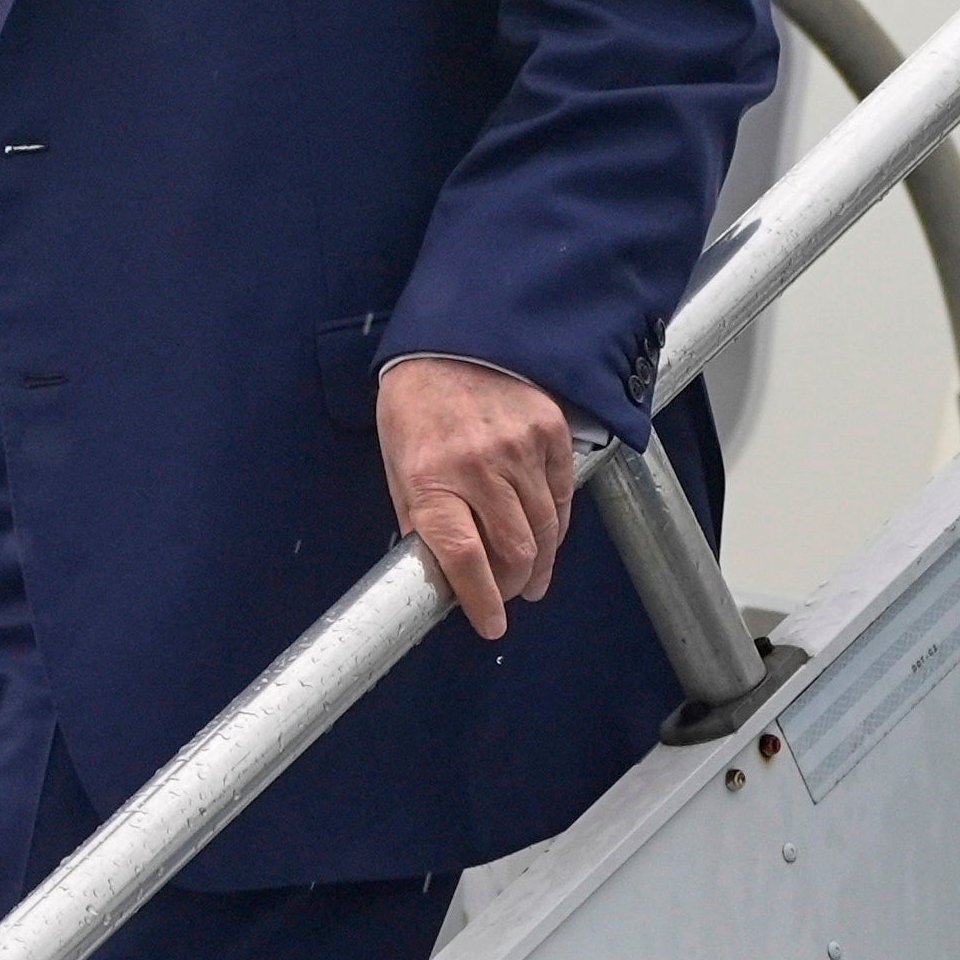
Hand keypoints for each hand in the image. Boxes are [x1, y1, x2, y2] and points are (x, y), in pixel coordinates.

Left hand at [379, 355, 573, 641]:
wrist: (451, 336)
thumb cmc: (415, 401)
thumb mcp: (397, 462)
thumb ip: (419, 517)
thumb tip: (439, 568)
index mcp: (431, 477)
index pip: (463, 557)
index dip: (481, 599)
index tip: (490, 624)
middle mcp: (479, 466)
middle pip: (514, 550)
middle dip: (512, 585)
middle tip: (508, 596)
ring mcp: (520, 447)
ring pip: (545, 528)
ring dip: (540, 561)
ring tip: (532, 576)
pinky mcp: (551, 431)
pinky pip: (563, 493)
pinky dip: (557, 521)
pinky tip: (547, 533)